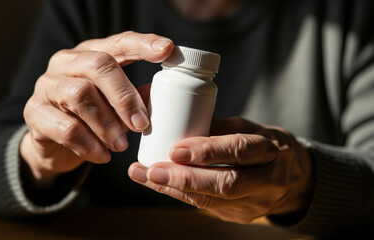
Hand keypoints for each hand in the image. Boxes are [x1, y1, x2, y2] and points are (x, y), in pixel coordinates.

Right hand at [21, 31, 173, 187]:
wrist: (52, 146)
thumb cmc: (90, 119)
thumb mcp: (115, 106)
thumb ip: (134, 98)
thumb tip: (156, 95)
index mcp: (89, 55)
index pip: (117, 43)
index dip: (142, 44)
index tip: (167, 50)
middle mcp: (65, 64)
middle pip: (98, 65)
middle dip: (125, 96)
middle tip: (142, 124)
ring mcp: (46, 86)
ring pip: (80, 95)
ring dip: (107, 124)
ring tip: (121, 145)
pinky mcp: (35, 114)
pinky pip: (66, 128)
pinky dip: (89, 145)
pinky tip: (102, 156)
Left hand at [128, 117, 312, 222]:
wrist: (292, 178)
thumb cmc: (264, 145)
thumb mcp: (248, 128)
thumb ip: (217, 128)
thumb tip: (176, 120)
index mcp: (273, 151)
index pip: (239, 151)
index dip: (207, 151)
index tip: (175, 149)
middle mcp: (268, 181)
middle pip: (224, 184)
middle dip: (184, 178)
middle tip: (152, 170)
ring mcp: (255, 203)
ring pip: (211, 201)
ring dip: (174, 189)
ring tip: (146, 177)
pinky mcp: (240, 215)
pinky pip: (206, 207)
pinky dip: (180, 195)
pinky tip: (158, 184)